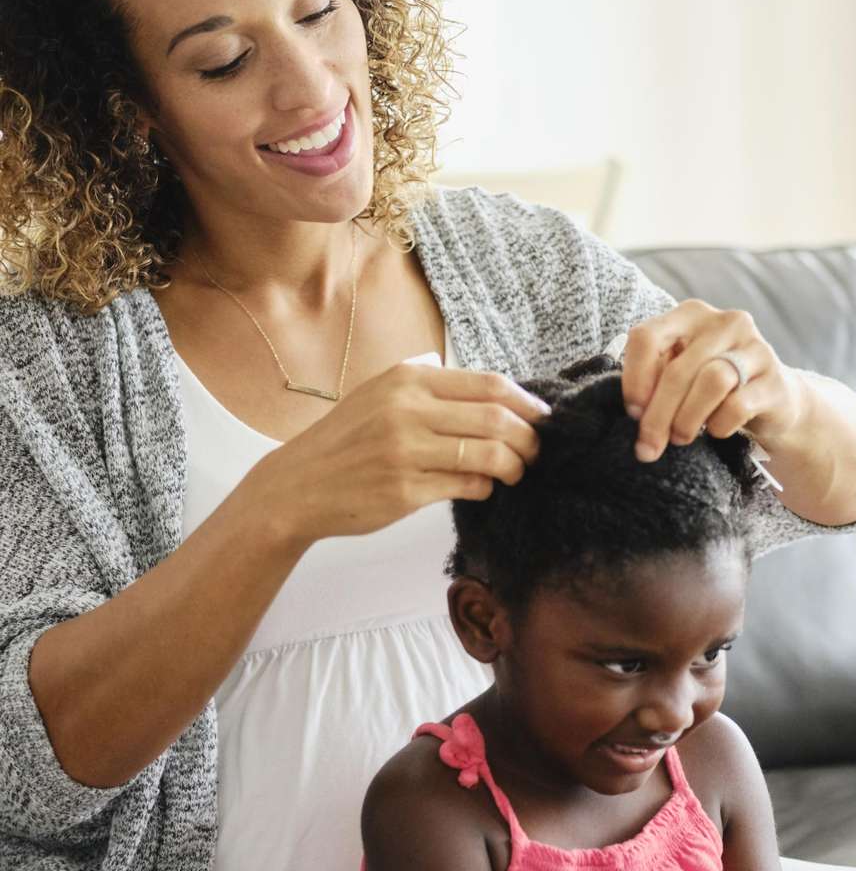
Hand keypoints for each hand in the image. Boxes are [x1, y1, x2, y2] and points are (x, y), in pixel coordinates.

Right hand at [249, 364, 548, 545]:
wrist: (298, 485)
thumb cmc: (345, 440)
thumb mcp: (376, 392)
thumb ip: (423, 379)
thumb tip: (478, 382)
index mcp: (407, 380)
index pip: (488, 385)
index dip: (527, 403)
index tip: (542, 417)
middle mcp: (408, 410)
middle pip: (497, 419)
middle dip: (529, 438)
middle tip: (535, 451)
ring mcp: (407, 452)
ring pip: (489, 455)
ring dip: (514, 466)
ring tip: (515, 472)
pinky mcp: (406, 491)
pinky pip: (468, 486)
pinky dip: (485, 487)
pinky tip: (480, 487)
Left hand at [620, 299, 806, 461]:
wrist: (775, 400)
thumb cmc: (713, 387)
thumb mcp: (681, 373)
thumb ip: (656, 381)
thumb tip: (637, 415)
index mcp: (691, 314)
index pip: (647, 337)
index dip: (634, 380)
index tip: (634, 412)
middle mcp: (725, 322)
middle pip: (678, 370)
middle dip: (658, 415)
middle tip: (649, 446)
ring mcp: (755, 348)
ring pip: (710, 382)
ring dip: (687, 419)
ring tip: (681, 438)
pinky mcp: (775, 380)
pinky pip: (738, 405)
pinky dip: (719, 425)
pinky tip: (716, 431)